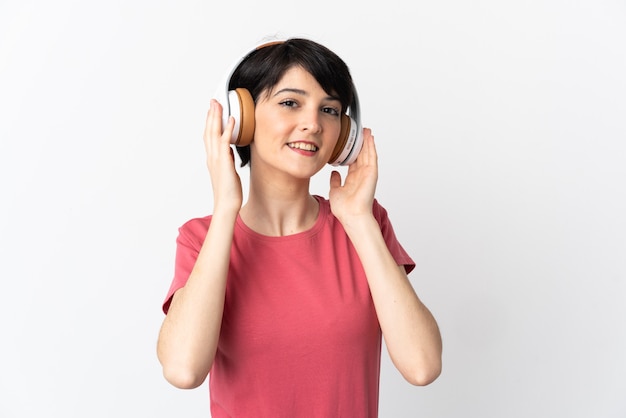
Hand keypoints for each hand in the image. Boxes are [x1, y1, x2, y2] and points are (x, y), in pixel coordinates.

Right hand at [203, 99, 242, 213]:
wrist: (226, 204)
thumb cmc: (228, 191)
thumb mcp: (227, 171)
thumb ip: (227, 160)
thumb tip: (229, 152)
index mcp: (212, 159)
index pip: (209, 136)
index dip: (210, 122)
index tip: (212, 110)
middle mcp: (212, 157)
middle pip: (209, 131)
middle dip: (211, 115)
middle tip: (213, 101)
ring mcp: (216, 159)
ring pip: (214, 134)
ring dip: (217, 118)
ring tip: (219, 104)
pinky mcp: (224, 162)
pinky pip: (225, 142)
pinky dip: (228, 130)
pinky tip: (232, 120)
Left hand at [328, 128, 377, 223]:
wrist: (351, 215)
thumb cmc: (344, 208)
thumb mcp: (335, 191)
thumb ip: (335, 181)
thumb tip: (334, 173)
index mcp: (353, 179)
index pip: (353, 161)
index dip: (352, 151)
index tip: (350, 143)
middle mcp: (361, 175)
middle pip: (362, 155)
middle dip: (361, 144)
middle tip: (360, 132)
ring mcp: (367, 174)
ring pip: (367, 153)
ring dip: (367, 142)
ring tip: (366, 131)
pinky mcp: (372, 173)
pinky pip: (372, 156)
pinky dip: (371, 146)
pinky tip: (369, 137)